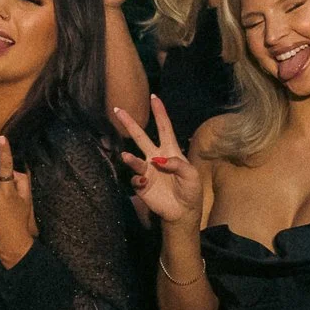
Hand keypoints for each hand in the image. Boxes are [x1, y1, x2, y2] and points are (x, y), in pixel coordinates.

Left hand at [0, 137, 35, 264]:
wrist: (11, 242)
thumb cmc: (21, 220)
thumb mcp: (27, 199)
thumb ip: (21, 180)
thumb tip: (12, 171)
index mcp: (7, 189)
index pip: (6, 167)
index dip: (5, 152)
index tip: (2, 138)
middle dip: (4, 185)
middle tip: (11, 203)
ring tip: (1, 210)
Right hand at [113, 98, 202, 225]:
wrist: (182, 211)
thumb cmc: (190, 190)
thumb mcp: (191, 175)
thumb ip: (177, 164)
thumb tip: (157, 160)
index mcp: (170, 151)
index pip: (164, 128)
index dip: (160, 113)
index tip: (154, 98)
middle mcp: (155, 157)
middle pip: (141, 137)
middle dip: (130, 124)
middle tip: (118, 110)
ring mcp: (147, 170)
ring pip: (134, 158)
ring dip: (130, 158)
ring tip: (127, 157)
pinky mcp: (141, 184)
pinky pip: (135, 178)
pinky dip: (137, 179)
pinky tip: (143, 182)